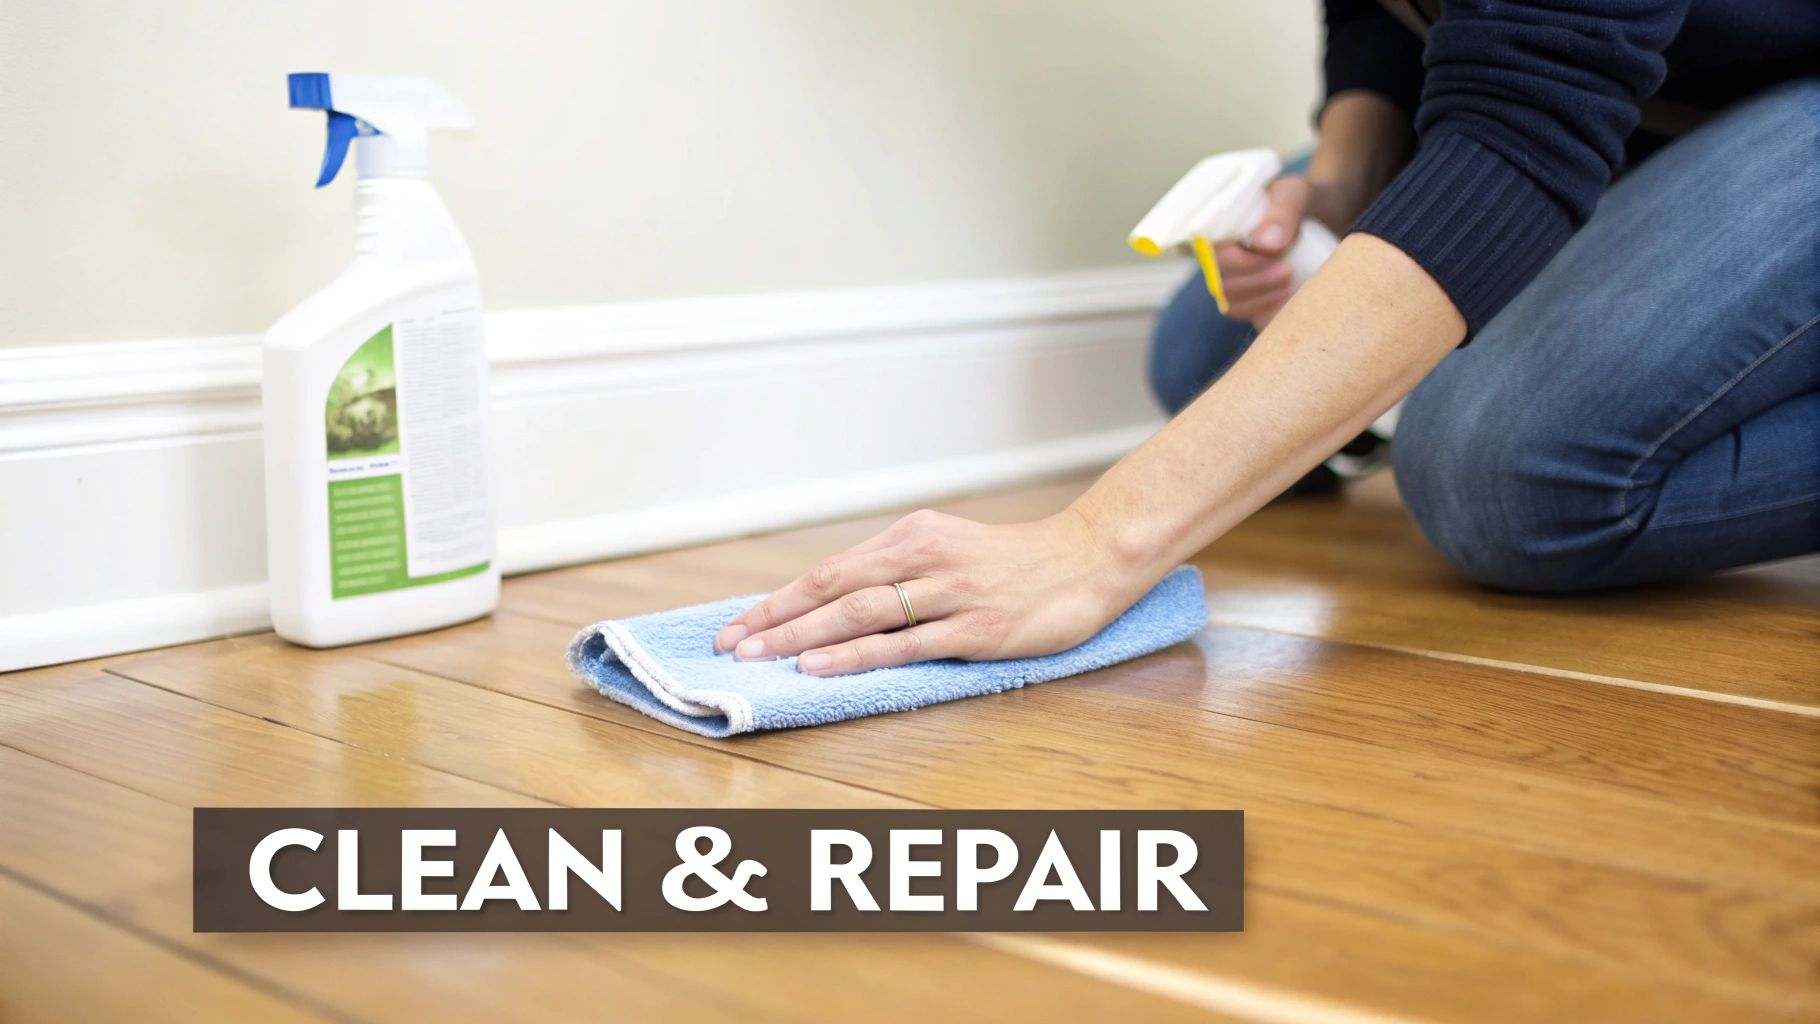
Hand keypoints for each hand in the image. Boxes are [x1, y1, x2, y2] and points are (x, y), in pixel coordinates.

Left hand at [712, 508, 1132, 676]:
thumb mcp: (947, 550)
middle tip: (730, 645)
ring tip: (761, 656)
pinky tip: (820, 666)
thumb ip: (896, 573)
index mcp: (912, 536)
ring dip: (803, 635)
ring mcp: (950, 593)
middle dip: (775, 619)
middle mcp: (924, 558)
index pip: (829, 571)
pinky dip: (856, 655)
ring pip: (860, 614)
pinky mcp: (976, 627)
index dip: (778, 600)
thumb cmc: (1014, 563)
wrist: (1089, 560)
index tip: (736, 626)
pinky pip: (904, 643)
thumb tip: (833, 606)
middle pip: (833, 589)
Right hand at [1213, 175, 1351, 328]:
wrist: (1323, 216)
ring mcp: (1234, 279)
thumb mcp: (1295, 194)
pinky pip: (1246, 314)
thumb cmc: (1303, 201)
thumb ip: (1282, 212)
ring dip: (1262, 298)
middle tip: (1288, 270)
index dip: (1238, 263)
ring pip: (1232, 304)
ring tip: (1291, 283)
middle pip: (1220, 284)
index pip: (1211, 255)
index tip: (1275, 255)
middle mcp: (1220, 256)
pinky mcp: (1250, 297)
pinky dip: (1266, 311)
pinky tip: (1289, 298)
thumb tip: (1263, 245)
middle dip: (1256, 281)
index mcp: (1221, 229)